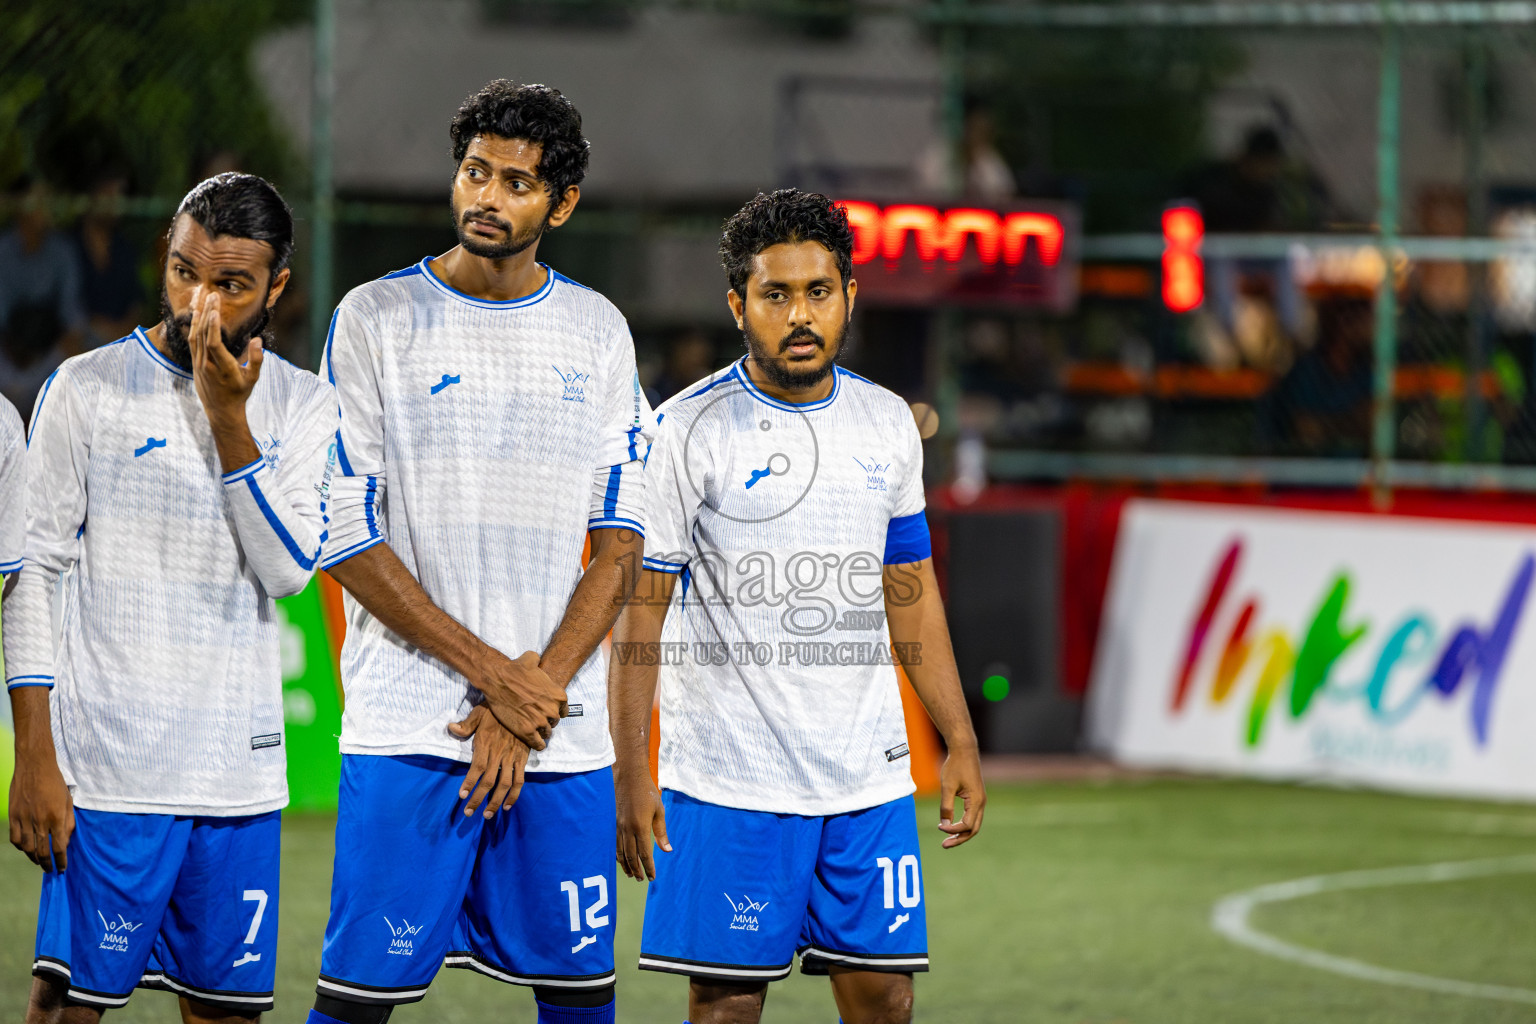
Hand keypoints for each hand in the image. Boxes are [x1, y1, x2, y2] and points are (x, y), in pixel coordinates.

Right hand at [9, 752, 73, 870]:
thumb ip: (68, 822)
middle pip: (42, 851)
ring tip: (39, 861)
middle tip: (50, 870)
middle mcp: (40, 821)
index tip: (62, 869)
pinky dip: (20, 847)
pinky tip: (25, 849)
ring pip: (26, 848)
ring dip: (33, 858)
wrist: (35, 765)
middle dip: (47, 864)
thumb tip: (66, 841)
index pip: (59, 847)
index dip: (61, 861)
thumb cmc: (55, 782)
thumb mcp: (68, 800)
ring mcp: (24, 819)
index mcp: (57, 817)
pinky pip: (14, 838)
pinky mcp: (13, 815)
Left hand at [187, 289, 262, 418]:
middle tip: (212, 294)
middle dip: (207, 312)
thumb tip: (258, 339)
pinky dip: (194, 325)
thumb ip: (256, 359)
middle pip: (203, 334)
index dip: (212, 325)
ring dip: (198, 315)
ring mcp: (199, 363)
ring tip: (202, 298)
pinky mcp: (195, 362)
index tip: (215, 308)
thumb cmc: (240, 393)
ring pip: (195, 335)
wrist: (221, 410)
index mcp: (223, 368)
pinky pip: (192, 340)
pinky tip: (196, 313)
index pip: (214, 343)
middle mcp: (207, 364)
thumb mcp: (253, 378)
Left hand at [448, 706, 527, 816]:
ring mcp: (512, 758)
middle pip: (488, 780)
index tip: (462, 796)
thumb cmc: (497, 709)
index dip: (469, 782)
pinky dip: (514, 795)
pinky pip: (519, 780)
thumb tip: (451, 728)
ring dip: (496, 801)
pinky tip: (507, 805)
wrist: (523, 705)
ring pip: (504, 784)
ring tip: (487, 815)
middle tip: (468, 813)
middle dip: (478, 799)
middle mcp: (499, 753)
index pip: (477, 767)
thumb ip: (466, 724)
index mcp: (486, 743)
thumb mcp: (479, 712)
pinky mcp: (522, 759)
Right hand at [468, 649, 565, 749]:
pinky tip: (535, 743)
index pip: (563, 710)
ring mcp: (540, 722)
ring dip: (542, 732)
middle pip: (554, 722)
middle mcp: (552, 710)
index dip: (554, 711)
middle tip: (538, 720)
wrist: (498, 679)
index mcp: (558, 695)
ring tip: (534, 731)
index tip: (547, 712)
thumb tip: (537, 659)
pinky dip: (538, 745)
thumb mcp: (532, 660)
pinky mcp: (527, 731)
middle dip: (547, 721)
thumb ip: (539, 662)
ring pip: (547, 733)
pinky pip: (538, 744)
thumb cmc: (515, 669)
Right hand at [615, 767, 669, 880]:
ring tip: (631, 875)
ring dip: (626, 865)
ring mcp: (618, 826)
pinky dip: (618, 855)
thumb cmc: (647, 792)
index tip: (652, 877)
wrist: (629, 777)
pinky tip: (621, 860)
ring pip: (620, 852)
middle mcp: (627, 829)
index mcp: (640, 826)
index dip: (649, 867)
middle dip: (637, 870)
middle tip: (642, 880)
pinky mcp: (613, 823)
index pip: (644, 853)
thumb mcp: (659, 811)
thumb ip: (661, 832)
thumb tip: (667, 850)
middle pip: (631, 856)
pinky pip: (615, 844)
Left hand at [936, 746, 984, 848]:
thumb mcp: (947, 786)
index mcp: (976, 802)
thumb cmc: (955, 766)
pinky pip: (972, 816)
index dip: (952, 829)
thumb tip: (944, 824)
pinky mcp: (976, 797)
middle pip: (973, 829)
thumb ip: (946, 806)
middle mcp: (981, 803)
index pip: (966, 825)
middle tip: (944, 845)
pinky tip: (951, 824)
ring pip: (973, 824)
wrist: (964, 750)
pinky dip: (962, 824)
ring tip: (947, 840)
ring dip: (961, 833)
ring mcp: (980, 801)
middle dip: (959, 838)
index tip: (939, 826)